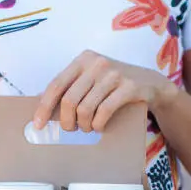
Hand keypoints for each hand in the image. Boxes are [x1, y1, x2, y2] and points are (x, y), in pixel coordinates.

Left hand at [34, 50, 178, 132]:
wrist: (152, 84)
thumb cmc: (114, 86)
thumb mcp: (91, 79)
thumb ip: (71, 88)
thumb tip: (42, 108)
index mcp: (83, 60)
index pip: (56, 85)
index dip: (44, 107)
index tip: (38, 125)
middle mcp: (96, 63)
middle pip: (69, 101)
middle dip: (66, 122)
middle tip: (71, 129)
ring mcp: (113, 74)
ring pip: (85, 109)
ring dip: (84, 126)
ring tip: (88, 128)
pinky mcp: (128, 87)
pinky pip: (104, 112)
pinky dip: (98, 125)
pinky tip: (99, 127)